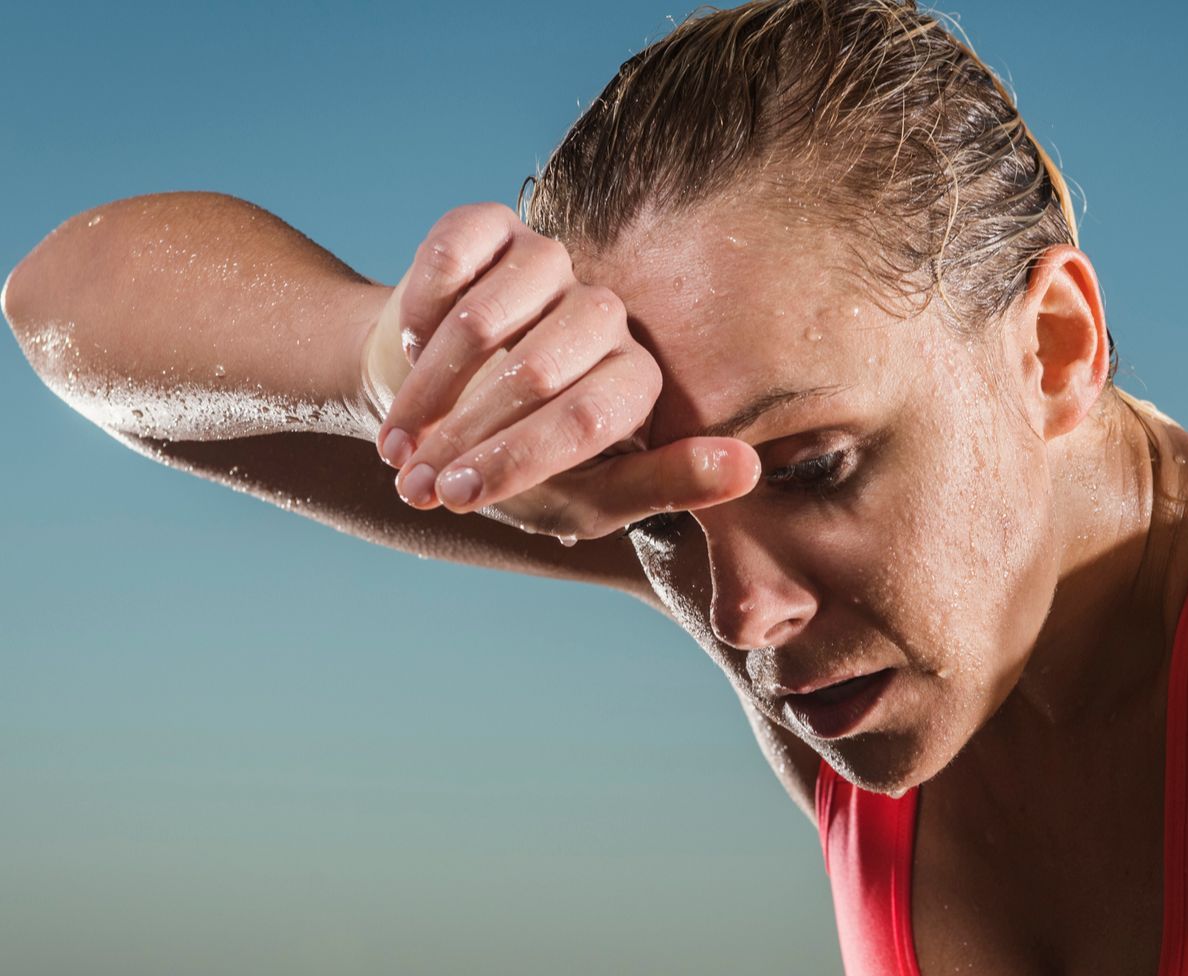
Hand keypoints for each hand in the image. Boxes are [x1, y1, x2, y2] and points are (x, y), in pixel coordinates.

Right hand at [362, 202, 758, 540]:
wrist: (432, 404)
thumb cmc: (518, 463)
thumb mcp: (588, 497)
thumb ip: (663, 485)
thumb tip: (750, 469)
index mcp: (635, 381)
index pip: (587, 418)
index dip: (513, 461)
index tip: (457, 497)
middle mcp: (604, 316)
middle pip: (533, 372)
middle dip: (462, 437)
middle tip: (415, 480)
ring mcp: (550, 265)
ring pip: (484, 319)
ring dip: (427, 387)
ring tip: (399, 437)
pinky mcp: (493, 227)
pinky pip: (450, 256)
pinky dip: (416, 314)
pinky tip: (408, 348)